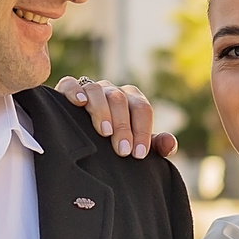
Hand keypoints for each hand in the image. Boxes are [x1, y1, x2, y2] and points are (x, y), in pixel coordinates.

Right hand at [56, 75, 178, 159]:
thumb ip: (157, 145)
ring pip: (97, 91)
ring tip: (104, 132)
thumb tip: (170, 144)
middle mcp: (113, 91)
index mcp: (133, 100)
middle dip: (123, 126)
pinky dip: (75, 91)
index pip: (142, 109)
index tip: (138, 154)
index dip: (142, 131)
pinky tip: (79, 103)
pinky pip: (71, 84)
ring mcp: (91, 89)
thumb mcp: (137, 146)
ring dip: (102, 111)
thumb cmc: (117, 143)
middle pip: (120, 100)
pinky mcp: (69, 90)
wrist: (87, 140)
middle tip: (123, 151)